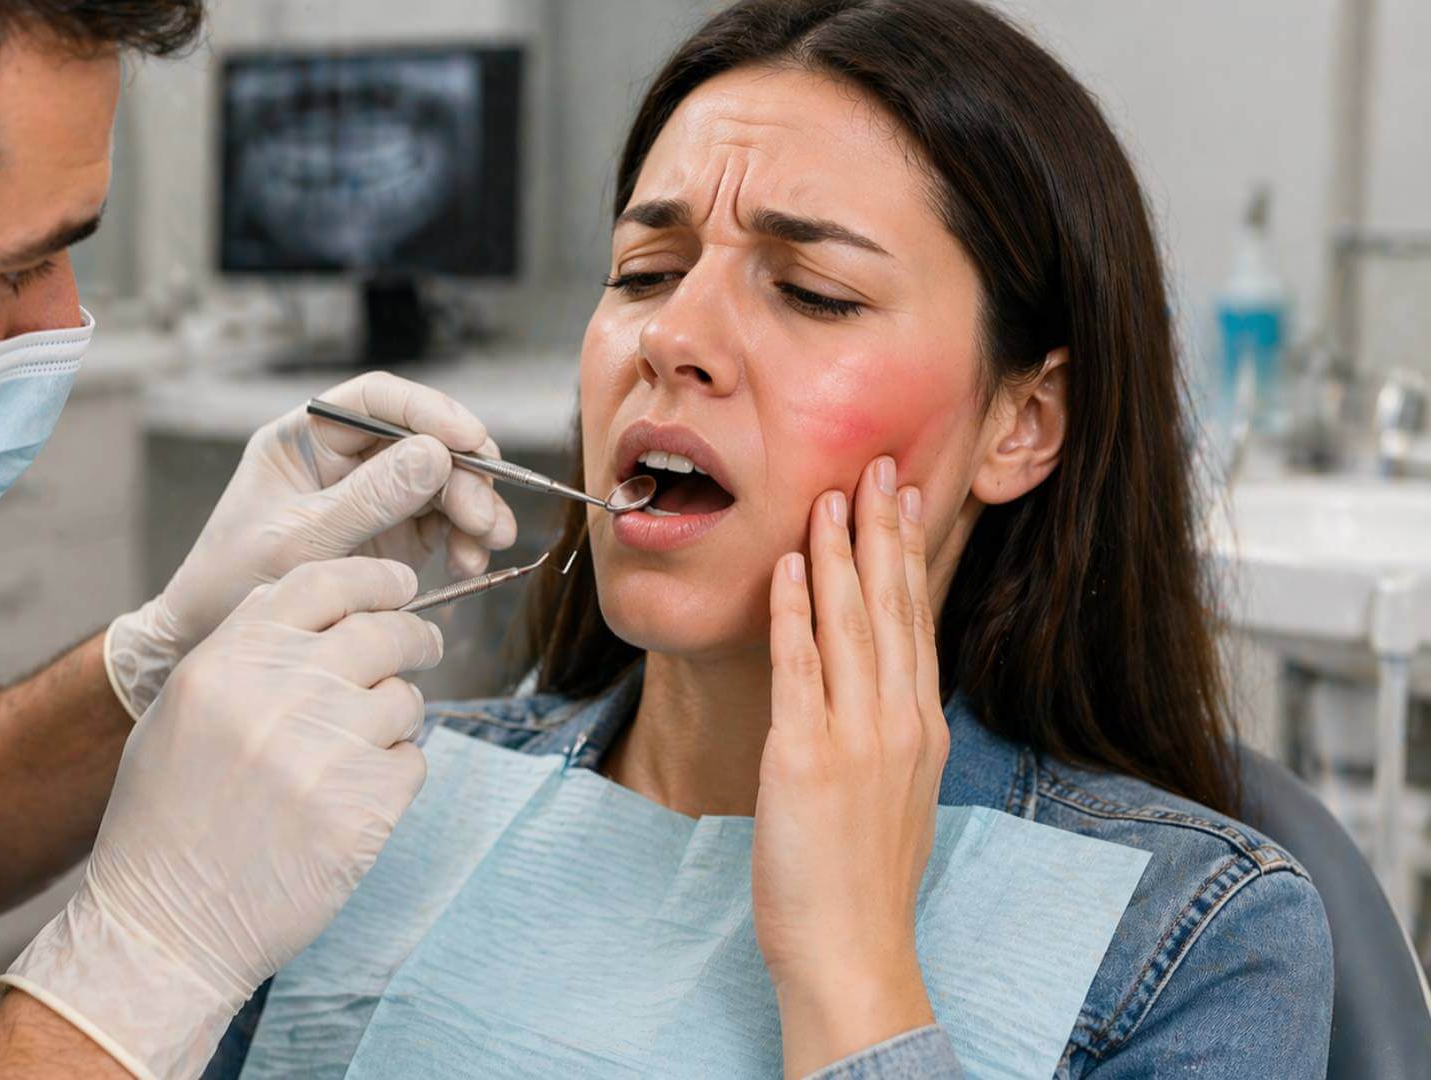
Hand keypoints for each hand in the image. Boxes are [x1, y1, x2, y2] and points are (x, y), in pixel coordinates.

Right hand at [1, 557, 441, 1077]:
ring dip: (395, 716)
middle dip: (413, 635)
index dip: (374, 578)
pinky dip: (394, 774)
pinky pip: (411, 763)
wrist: (166, 922)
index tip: (401, 587)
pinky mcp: (363, 808)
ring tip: (359, 748)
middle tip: (423, 645)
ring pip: (403, 699)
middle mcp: (280, 693)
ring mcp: (327, 750)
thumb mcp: (182, 710)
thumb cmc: (167, 816)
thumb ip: (242, 648)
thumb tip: (310, 599)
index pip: (323, 582)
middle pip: (382, 632)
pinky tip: (355, 798)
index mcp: (230, 660)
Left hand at [104, 371, 517, 719]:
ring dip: (471, 509)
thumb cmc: (231, 580)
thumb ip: (368, 499)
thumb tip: (435, 455)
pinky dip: (461, 540)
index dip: (429, 410)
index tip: (469, 438)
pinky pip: (438, 525)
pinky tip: (470, 562)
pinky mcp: (389, 536)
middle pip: (420, 442)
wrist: (206, 638)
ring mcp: (369, 497)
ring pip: (439, 483)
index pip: (377, 400)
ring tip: (488, 542)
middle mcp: (342, 459)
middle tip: (483, 515)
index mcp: (305, 437)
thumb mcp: (300, 539)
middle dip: (461, 473)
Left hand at [752, 456, 947, 1076]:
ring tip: (831, 496)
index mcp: (922, 729)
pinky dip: (793, 611)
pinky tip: (786, 567)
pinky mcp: (806, 756)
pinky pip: (800, 667)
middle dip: (882, 531)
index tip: (905, 500)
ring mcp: (856, 737)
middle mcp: (899, 722)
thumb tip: (879, 698)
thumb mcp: (898, 799)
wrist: (855, 949)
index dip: (908, 555)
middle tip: (877, 467)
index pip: (916, 621)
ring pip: (850, 624)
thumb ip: (890, 740)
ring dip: (838, 554)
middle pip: (892, 607)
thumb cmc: (864, 885)